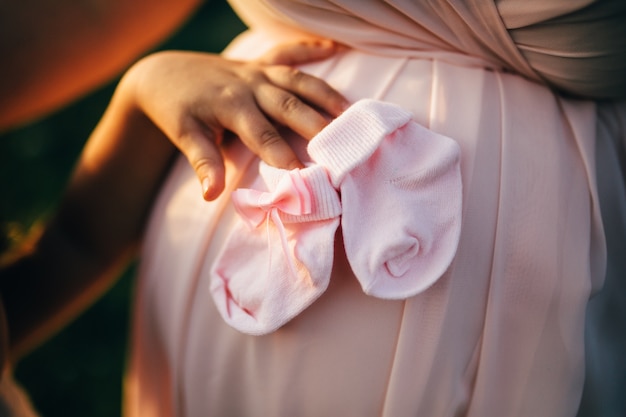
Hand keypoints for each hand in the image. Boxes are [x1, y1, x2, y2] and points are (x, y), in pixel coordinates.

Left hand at [121, 39, 348, 199]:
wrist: (162, 73)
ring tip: (350, 113)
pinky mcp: (258, 62)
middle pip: (289, 106)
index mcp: (232, 106)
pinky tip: (333, 47)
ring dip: (325, 95)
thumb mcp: (184, 135)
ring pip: (297, 80)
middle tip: (343, 145)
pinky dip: (310, 48)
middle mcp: (249, 84)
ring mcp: (257, 70)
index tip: (306, 178)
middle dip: (317, 126)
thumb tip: (211, 194)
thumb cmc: (175, 109)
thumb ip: (203, 163)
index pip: (263, 137)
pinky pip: (287, 52)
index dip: (285, 158)